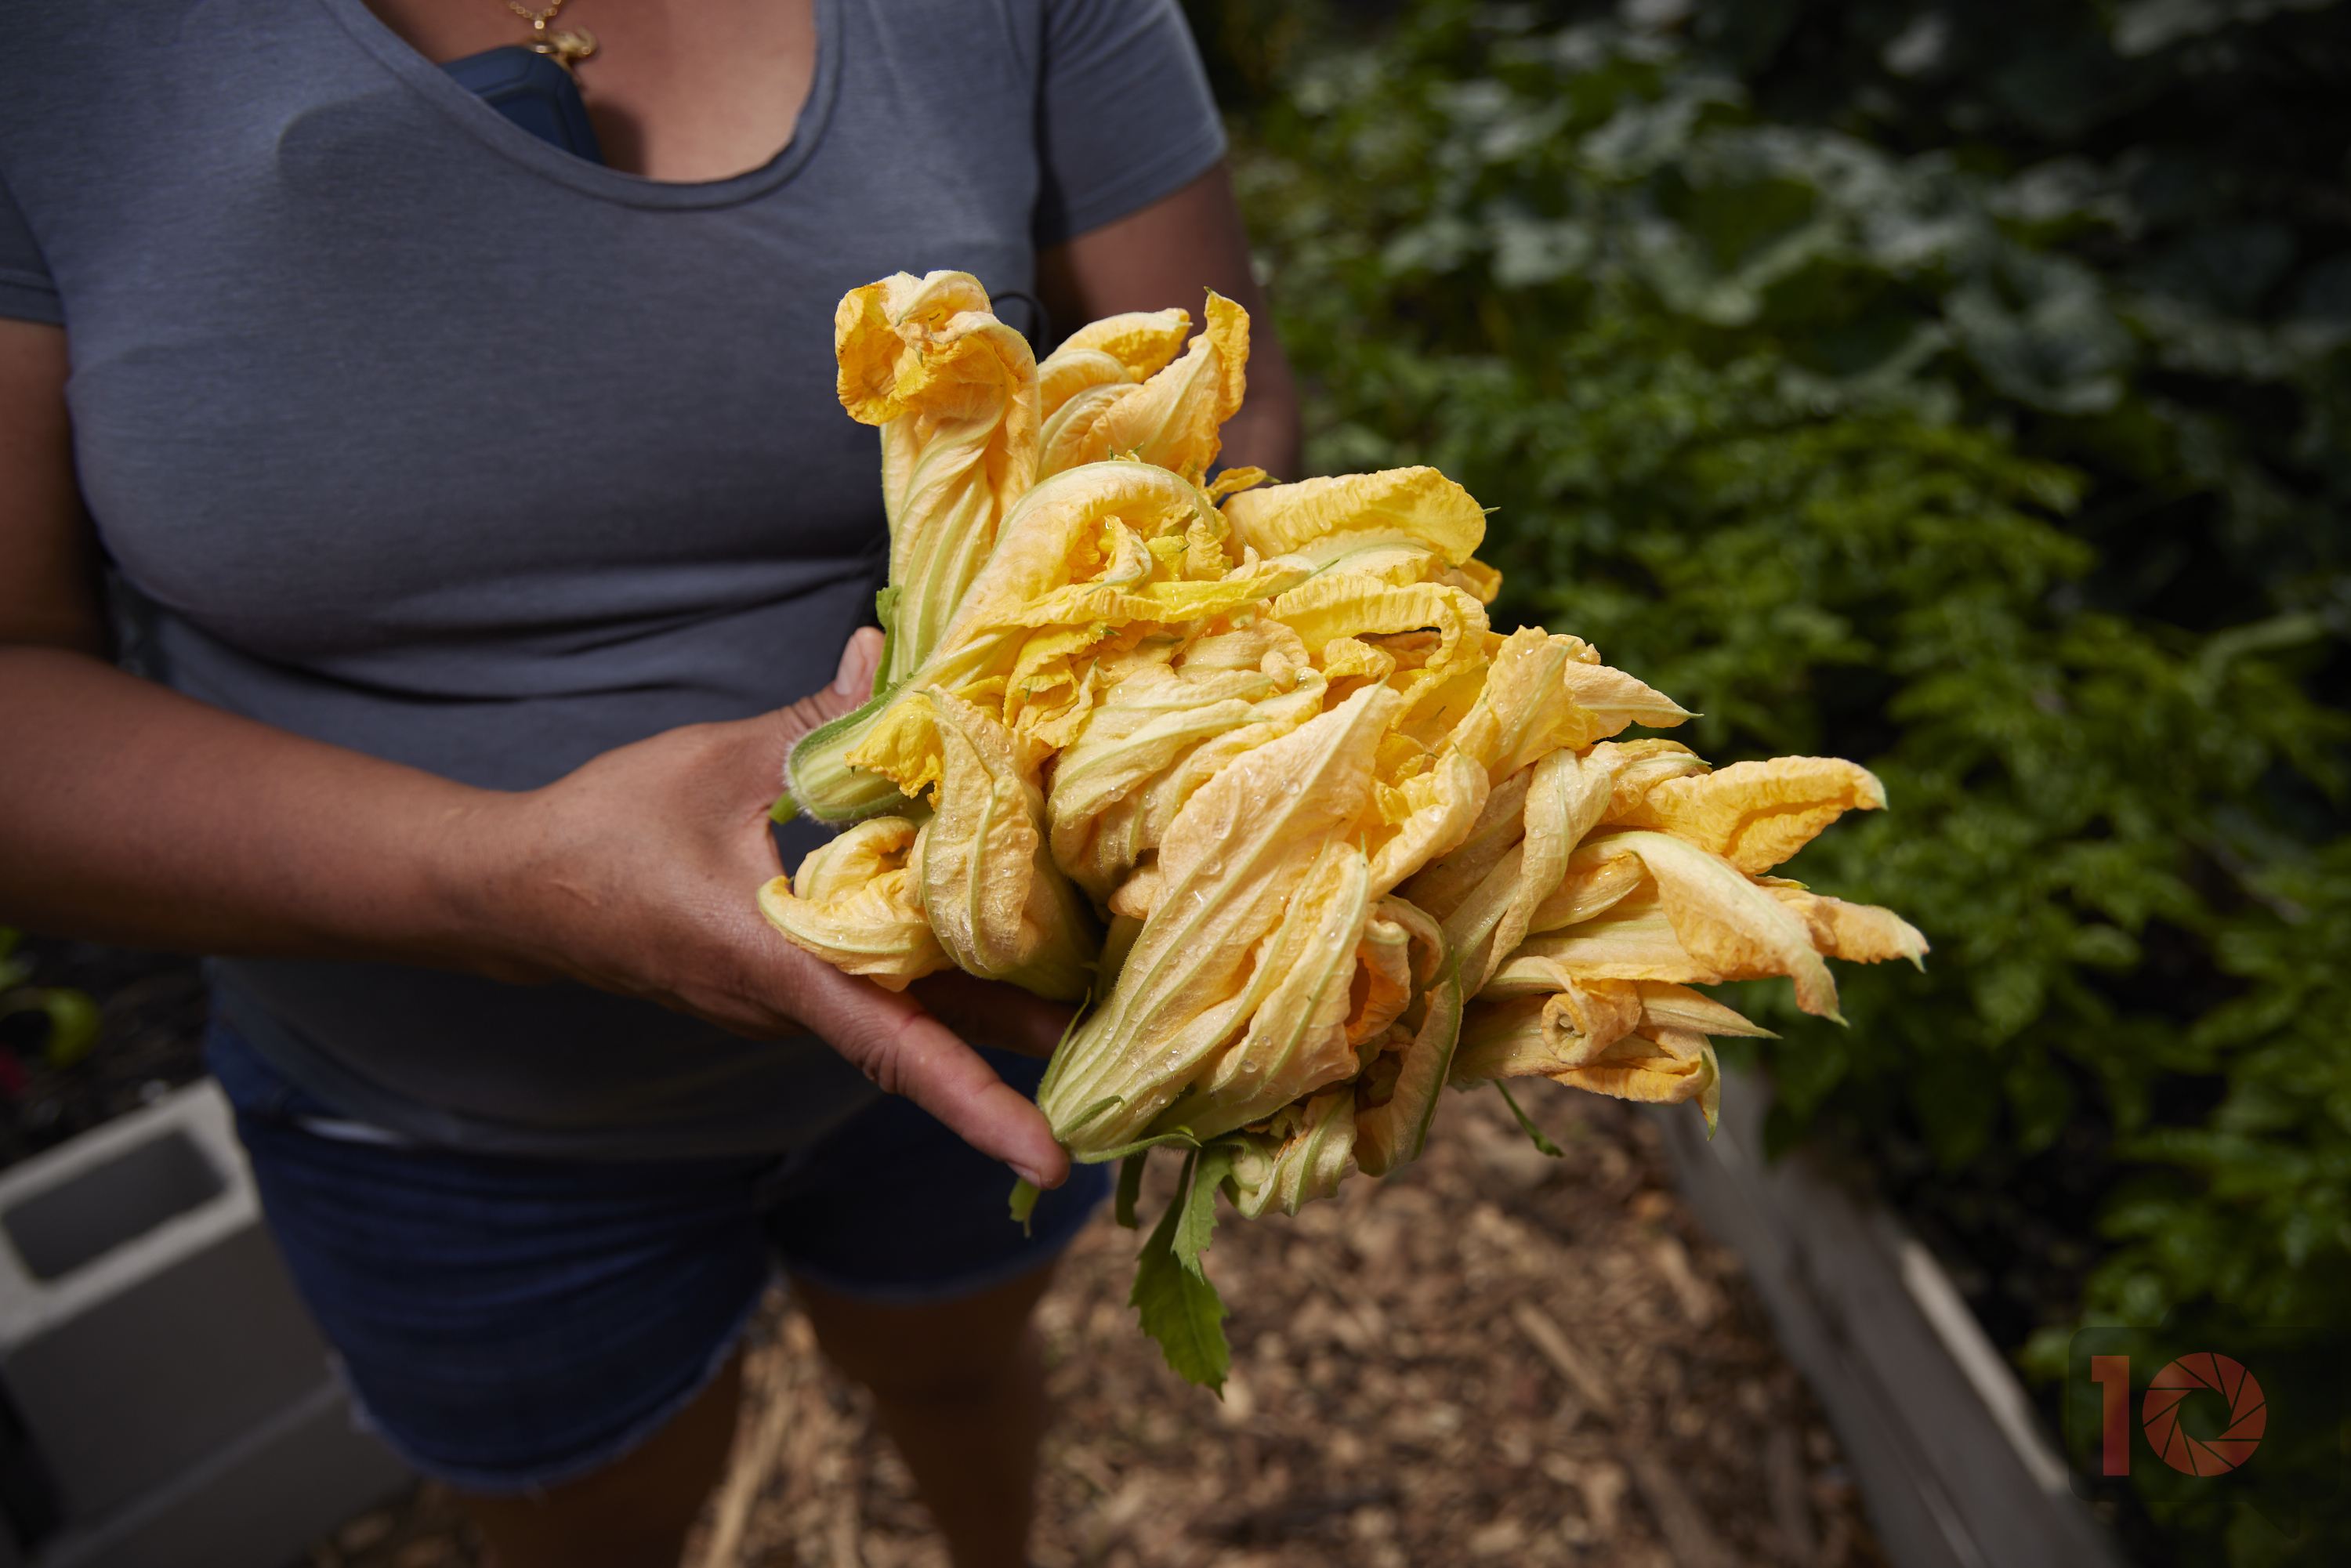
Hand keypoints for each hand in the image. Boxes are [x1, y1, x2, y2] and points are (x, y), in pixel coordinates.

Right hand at [461, 627, 1071, 1187]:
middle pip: (932, 1035)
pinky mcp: (783, 986)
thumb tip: (884, 653)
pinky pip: (877, 985)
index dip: (978, 1108)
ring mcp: (787, 1005)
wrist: (514, 895)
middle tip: (1137, 1037)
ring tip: (1098, 974)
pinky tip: (996, 925)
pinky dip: (940, 966)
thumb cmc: (603, 833)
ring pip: (909, 1010)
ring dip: (993, 1002)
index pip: (896, 1048)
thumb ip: (814, 725)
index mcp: (777, 967)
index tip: (1052, 1161)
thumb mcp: (716, 764)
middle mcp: (792, 1006)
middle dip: (1029, 1045)